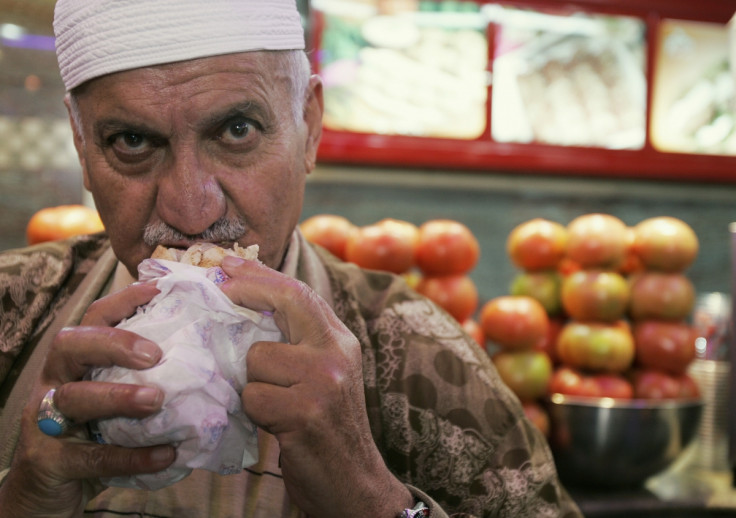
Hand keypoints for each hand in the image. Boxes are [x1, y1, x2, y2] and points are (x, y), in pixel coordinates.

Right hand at [0, 282, 174, 517]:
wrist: (48, 493)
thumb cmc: (93, 434)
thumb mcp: (116, 400)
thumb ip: (146, 377)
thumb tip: (208, 356)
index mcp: (75, 361)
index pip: (94, 317)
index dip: (125, 300)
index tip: (162, 291)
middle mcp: (54, 382)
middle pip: (71, 345)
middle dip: (113, 343)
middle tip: (154, 355)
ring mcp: (45, 421)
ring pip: (72, 398)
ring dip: (117, 397)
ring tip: (156, 400)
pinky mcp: (49, 461)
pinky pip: (90, 456)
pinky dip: (130, 455)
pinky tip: (165, 454)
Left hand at [220, 257, 411, 517]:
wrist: (354, 483)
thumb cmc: (326, 430)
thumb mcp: (323, 377)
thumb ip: (297, 344)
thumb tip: (246, 310)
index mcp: (340, 341)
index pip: (300, 293)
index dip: (262, 275)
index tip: (230, 264)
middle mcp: (338, 353)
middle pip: (287, 302)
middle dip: (247, 288)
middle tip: (218, 284)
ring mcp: (325, 380)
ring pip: (257, 357)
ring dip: (250, 382)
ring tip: (272, 404)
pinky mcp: (307, 411)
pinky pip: (254, 396)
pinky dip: (254, 411)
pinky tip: (275, 426)